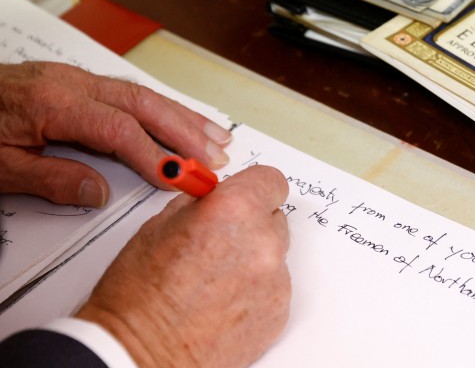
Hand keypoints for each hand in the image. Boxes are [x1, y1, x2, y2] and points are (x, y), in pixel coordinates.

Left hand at [0, 61, 232, 205]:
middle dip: (185, 130)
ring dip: (182, 116)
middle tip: (216, 157)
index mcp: (52, 103)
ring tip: (216, 137)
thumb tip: (97, 192)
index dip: (155, 154)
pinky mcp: (75, 82)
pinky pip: (129, 91)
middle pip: (143, 103)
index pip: (119, 129)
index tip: (180, 177)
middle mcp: (70, 84)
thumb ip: (50, 179)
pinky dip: (161, 107)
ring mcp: (75, 79)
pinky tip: (180, 118)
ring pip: (142, 93)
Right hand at [76, 165, 291, 367]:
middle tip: (218, 244)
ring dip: (253, 260)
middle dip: (251, 225)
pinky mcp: (279, 312)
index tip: (244, 197)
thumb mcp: (160, 224)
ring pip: (274, 255)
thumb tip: (218, 198)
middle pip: (274, 218)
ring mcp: (276, 280)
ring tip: (213, 281)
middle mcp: (263, 241)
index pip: (271, 180)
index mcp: (235, 209)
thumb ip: (202, 204)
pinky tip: (221, 304)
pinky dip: (255, 292)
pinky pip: (274, 288)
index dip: (254, 188)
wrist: (138, 354)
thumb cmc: (138, 295)